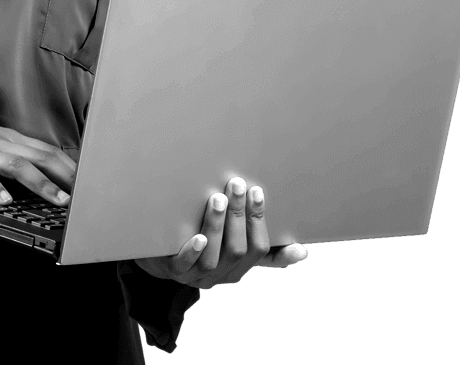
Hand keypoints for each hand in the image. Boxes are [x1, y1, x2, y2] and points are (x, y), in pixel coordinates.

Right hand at [0, 107, 75, 206]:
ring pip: (16, 165)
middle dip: (64, 177)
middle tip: (84, 196)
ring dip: (40, 183)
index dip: (69, 167)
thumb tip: (39, 173)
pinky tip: (4, 200)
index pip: (46, 150)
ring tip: (57, 200)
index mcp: (8, 139)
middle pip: (39, 156)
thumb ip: (11, 154)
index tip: (88, 183)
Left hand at [134, 177, 308, 289]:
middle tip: (238, 184)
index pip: (259, 250)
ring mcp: (196, 275)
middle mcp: (221, 274)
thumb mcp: (230, 246)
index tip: (262, 197)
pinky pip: (184, 265)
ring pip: (213, 256)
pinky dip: (193, 252)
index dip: (262, 225)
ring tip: (218, 198)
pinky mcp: (172, 271)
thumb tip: (302, 251)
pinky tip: (199, 238)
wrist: (157, 259)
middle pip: (238, 249)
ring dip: (218, 226)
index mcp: (238, 267)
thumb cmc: (200, 245)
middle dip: (240, 216)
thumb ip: (257, 243)